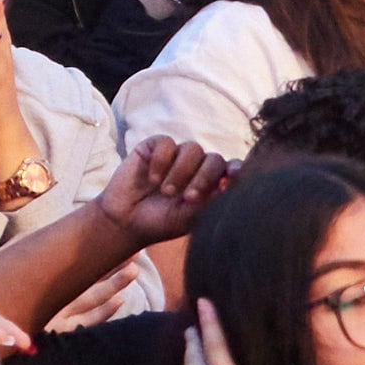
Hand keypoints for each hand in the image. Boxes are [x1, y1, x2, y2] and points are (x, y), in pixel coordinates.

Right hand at [94, 134, 231, 245]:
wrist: (126, 221)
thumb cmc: (161, 222)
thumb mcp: (189, 218)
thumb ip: (209, 202)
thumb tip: (229, 186)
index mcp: (210, 185)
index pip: (231, 170)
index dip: (237, 170)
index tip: (235, 177)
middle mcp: (196, 167)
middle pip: (214, 159)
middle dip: (204, 177)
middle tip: (188, 198)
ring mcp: (175, 156)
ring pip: (192, 148)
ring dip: (181, 172)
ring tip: (166, 192)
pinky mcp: (153, 147)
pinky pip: (166, 143)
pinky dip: (161, 161)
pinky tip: (152, 179)